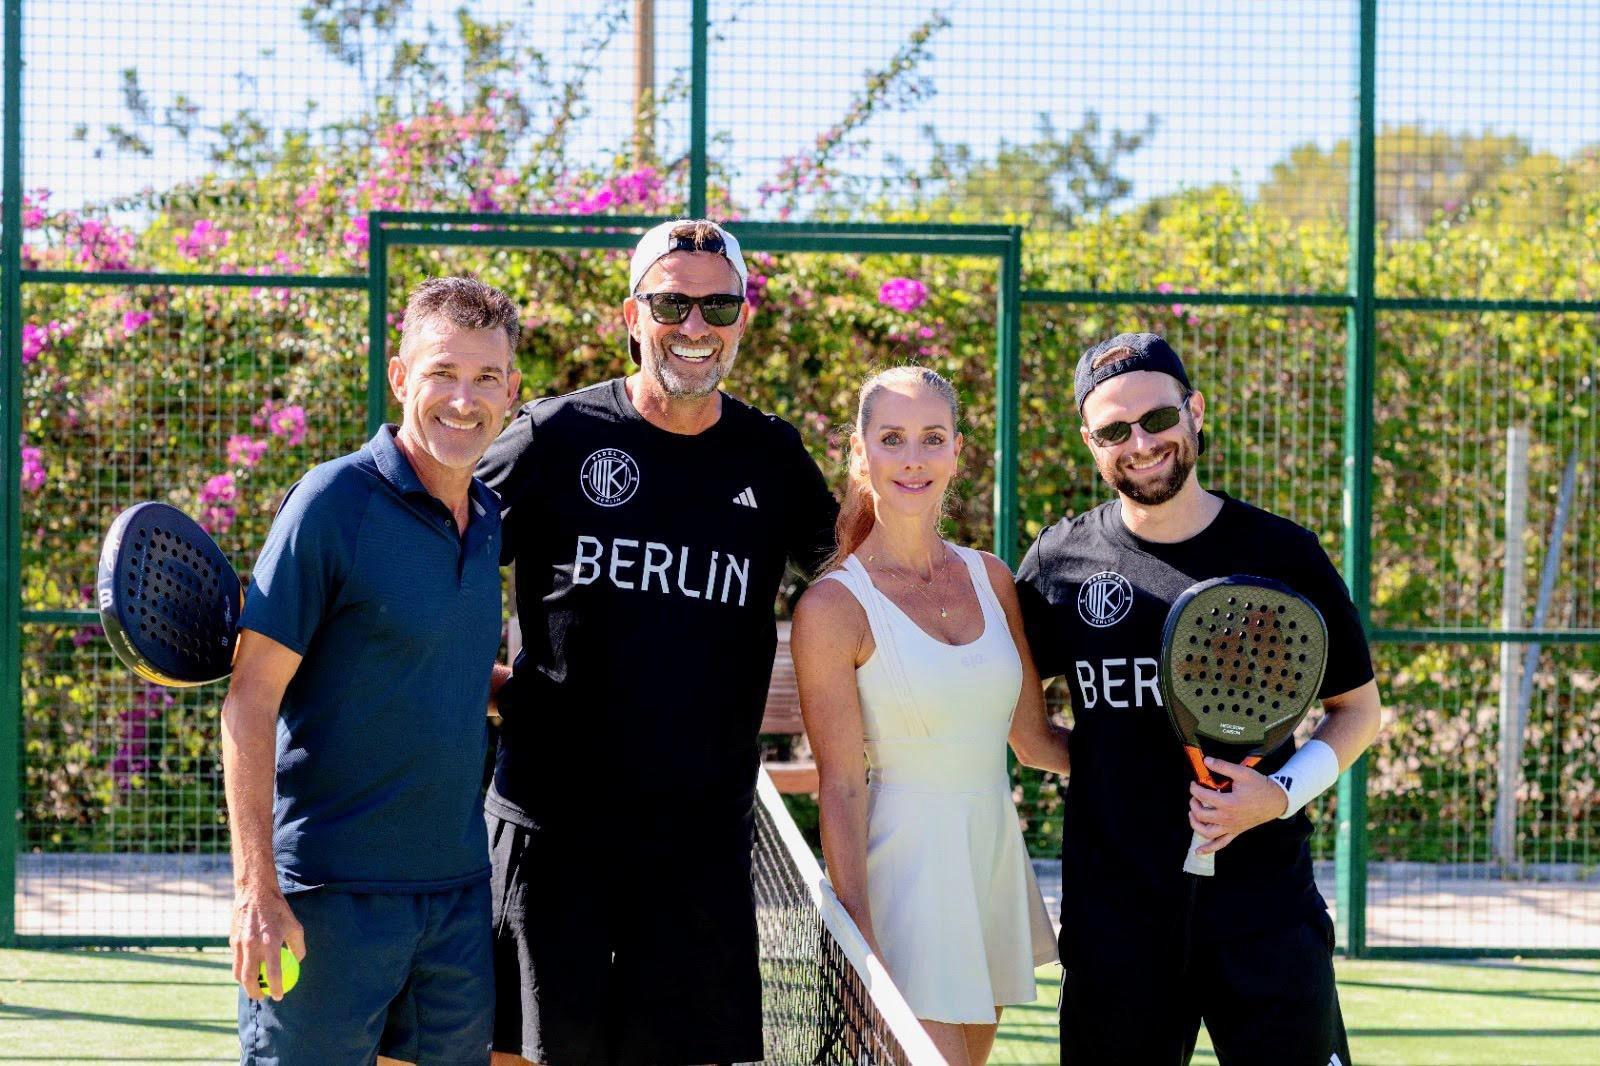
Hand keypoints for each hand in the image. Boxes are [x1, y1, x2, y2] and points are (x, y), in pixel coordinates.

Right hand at [231, 884, 305, 1000]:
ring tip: (254, 986)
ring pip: (238, 972)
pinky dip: (241, 968)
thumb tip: (297, 963)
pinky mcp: (232, 940)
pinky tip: (249, 969)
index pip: (272, 973)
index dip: (276, 988)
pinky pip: (236, 960)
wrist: (255, 892)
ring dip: (245, 983)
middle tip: (262, 996)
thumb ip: (297, 947)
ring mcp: (239, 943)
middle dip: (255, 992)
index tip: (279, 996)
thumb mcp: (295, 926)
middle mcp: (252, 945)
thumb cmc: (279, 910)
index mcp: (270, 942)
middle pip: (249, 979)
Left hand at [1187, 757, 1288, 855]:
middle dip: (1193, 804)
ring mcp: (1231, 827)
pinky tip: (1198, 851)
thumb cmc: (1260, 786)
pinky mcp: (1235, 832)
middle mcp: (1228, 818)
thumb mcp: (1242, 773)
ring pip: (1207, 832)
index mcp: (1228, 803)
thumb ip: (1223, 766)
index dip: (1194, 788)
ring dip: (1196, 824)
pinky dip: (1208, 849)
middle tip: (1194, 796)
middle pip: (1201, 814)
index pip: (1203, 796)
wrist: (1276, 800)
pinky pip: (1220, 844)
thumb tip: (1206, 761)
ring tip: (1192, 814)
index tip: (1194, 783)